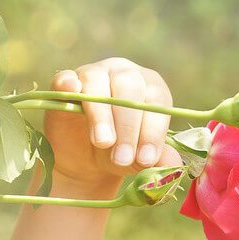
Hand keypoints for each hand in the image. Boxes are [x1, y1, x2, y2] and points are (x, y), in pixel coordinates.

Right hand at [43, 57, 183, 189]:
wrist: (86, 160)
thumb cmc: (122, 152)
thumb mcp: (141, 159)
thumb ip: (159, 159)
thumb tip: (173, 165)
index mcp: (152, 88)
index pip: (157, 101)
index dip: (153, 131)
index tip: (147, 158)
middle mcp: (125, 74)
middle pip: (130, 89)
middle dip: (129, 127)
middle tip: (123, 158)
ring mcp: (94, 74)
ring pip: (98, 84)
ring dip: (102, 115)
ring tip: (103, 143)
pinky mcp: (65, 82)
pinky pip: (65, 77)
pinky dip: (68, 83)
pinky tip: (72, 91)